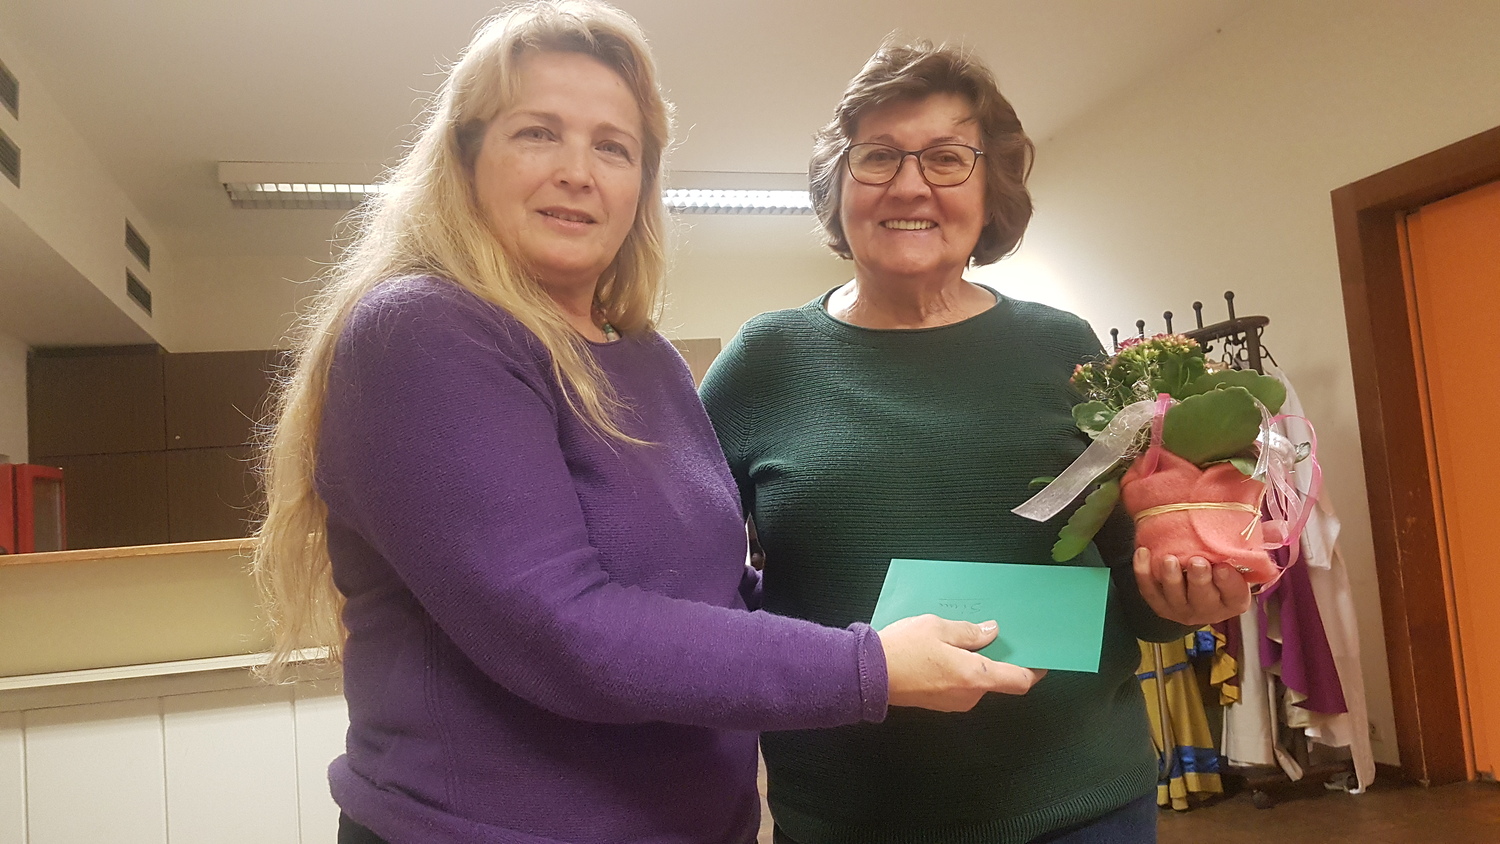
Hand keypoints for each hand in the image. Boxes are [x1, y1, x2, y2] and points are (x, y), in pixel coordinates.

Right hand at [877, 614, 1046, 711]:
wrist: (867, 676)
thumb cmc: (904, 649)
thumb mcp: (937, 627)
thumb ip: (969, 632)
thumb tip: (991, 632)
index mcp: (975, 677)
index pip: (1019, 681)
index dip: (1034, 671)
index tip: (1041, 658)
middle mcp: (969, 696)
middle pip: (996, 680)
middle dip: (998, 660)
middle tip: (993, 635)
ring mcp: (953, 703)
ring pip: (976, 683)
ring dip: (975, 664)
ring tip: (960, 639)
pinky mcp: (937, 704)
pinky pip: (959, 686)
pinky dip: (959, 671)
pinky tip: (943, 652)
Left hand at [1133, 547, 1251, 625]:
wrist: (1195, 586)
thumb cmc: (1223, 566)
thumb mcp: (1244, 558)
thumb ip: (1260, 543)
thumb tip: (1280, 526)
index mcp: (1233, 602)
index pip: (1234, 596)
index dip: (1229, 583)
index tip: (1224, 567)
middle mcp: (1207, 610)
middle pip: (1203, 599)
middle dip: (1200, 581)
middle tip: (1197, 562)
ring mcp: (1180, 609)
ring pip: (1174, 596)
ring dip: (1170, 578)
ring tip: (1169, 559)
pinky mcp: (1158, 604)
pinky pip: (1148, 590)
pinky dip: (1143, 573)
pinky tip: (1143, 553)